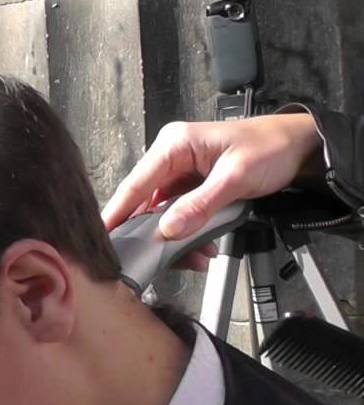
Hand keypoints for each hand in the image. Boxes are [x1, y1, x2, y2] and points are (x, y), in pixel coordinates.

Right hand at [102, 113, 322, 241]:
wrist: (299, 145)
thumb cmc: (270, 148)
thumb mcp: (236, 177)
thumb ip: (201, 204)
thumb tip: (168, 229)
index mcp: (174, 145)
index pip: (136, 183)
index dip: (118, 211)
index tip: (104, 236)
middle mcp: (171, 157)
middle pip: (146, 202)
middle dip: (155, 233)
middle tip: (161, 259)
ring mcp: (180, 172)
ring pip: (163, 213)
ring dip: (176, 237)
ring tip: (196, 256)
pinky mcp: (191, 186)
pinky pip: (180, 214)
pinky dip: (189, 233)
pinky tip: (203, 247)